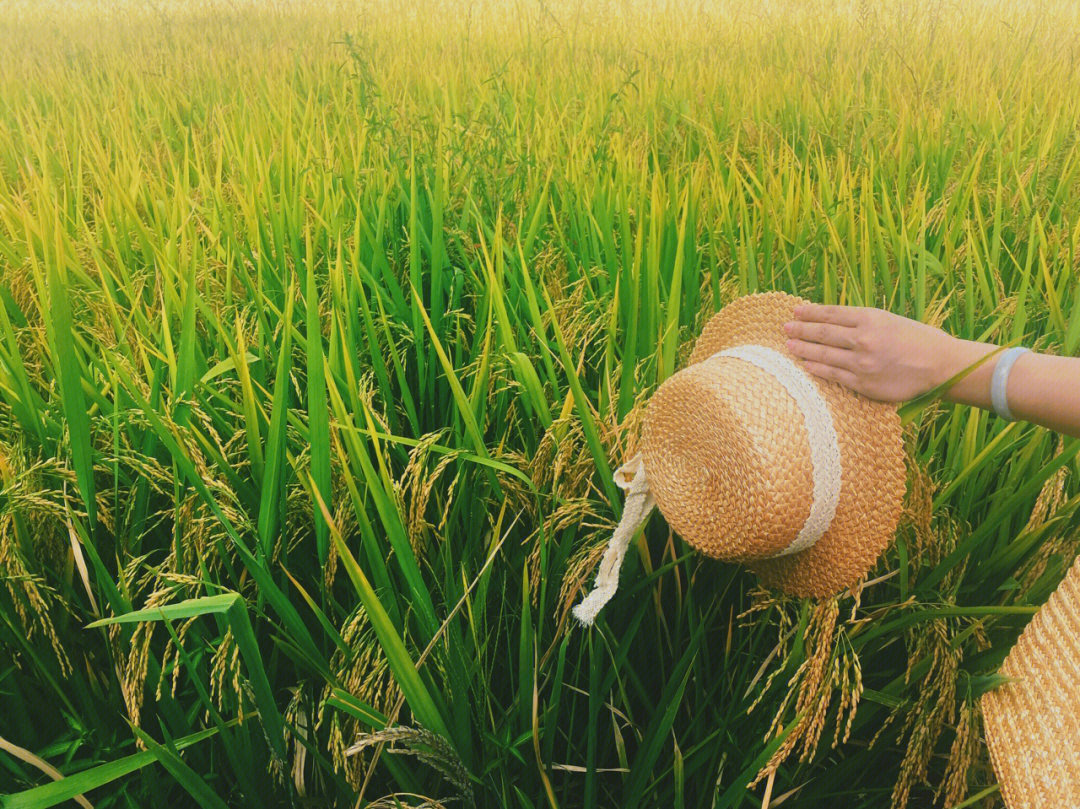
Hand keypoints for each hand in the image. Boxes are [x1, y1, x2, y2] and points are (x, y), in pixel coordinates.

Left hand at [782, 303, 958, 402]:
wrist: (941, 366)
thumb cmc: (918, 340)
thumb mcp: (890, 320)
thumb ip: (863, 322)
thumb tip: (834, 322)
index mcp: (871, 318)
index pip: (831, 314)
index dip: (810, 312)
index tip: (795, 311)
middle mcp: (863, 339)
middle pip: (823, 333)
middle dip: (801, 330)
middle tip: (785, 328)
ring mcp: (861, 362)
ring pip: (824, 355)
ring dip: (803, 349)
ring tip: (789, 345)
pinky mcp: (863, 383)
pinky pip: (834, 375)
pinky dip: (817, 369)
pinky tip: (806, 365)